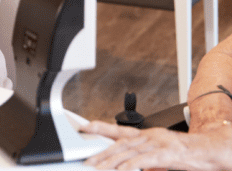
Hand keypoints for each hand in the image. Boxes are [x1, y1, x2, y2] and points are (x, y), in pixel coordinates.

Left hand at [81, 120, 231, 170]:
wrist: (209, 149)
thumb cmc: (186, 153)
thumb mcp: (161, 154)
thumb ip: (144, 159)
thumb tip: (128, 167)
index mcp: (146, 135)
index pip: (119, 130)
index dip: (100, 127)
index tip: (84, 127)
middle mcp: (148, 136)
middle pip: (120, 143)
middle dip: (101, 152)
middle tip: (86, 160)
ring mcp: (157, 143)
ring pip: (128, 151)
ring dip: (111, 161)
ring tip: (97, 168)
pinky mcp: (166, 154)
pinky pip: (145, 160)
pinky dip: (131, 165)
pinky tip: (122, 170)